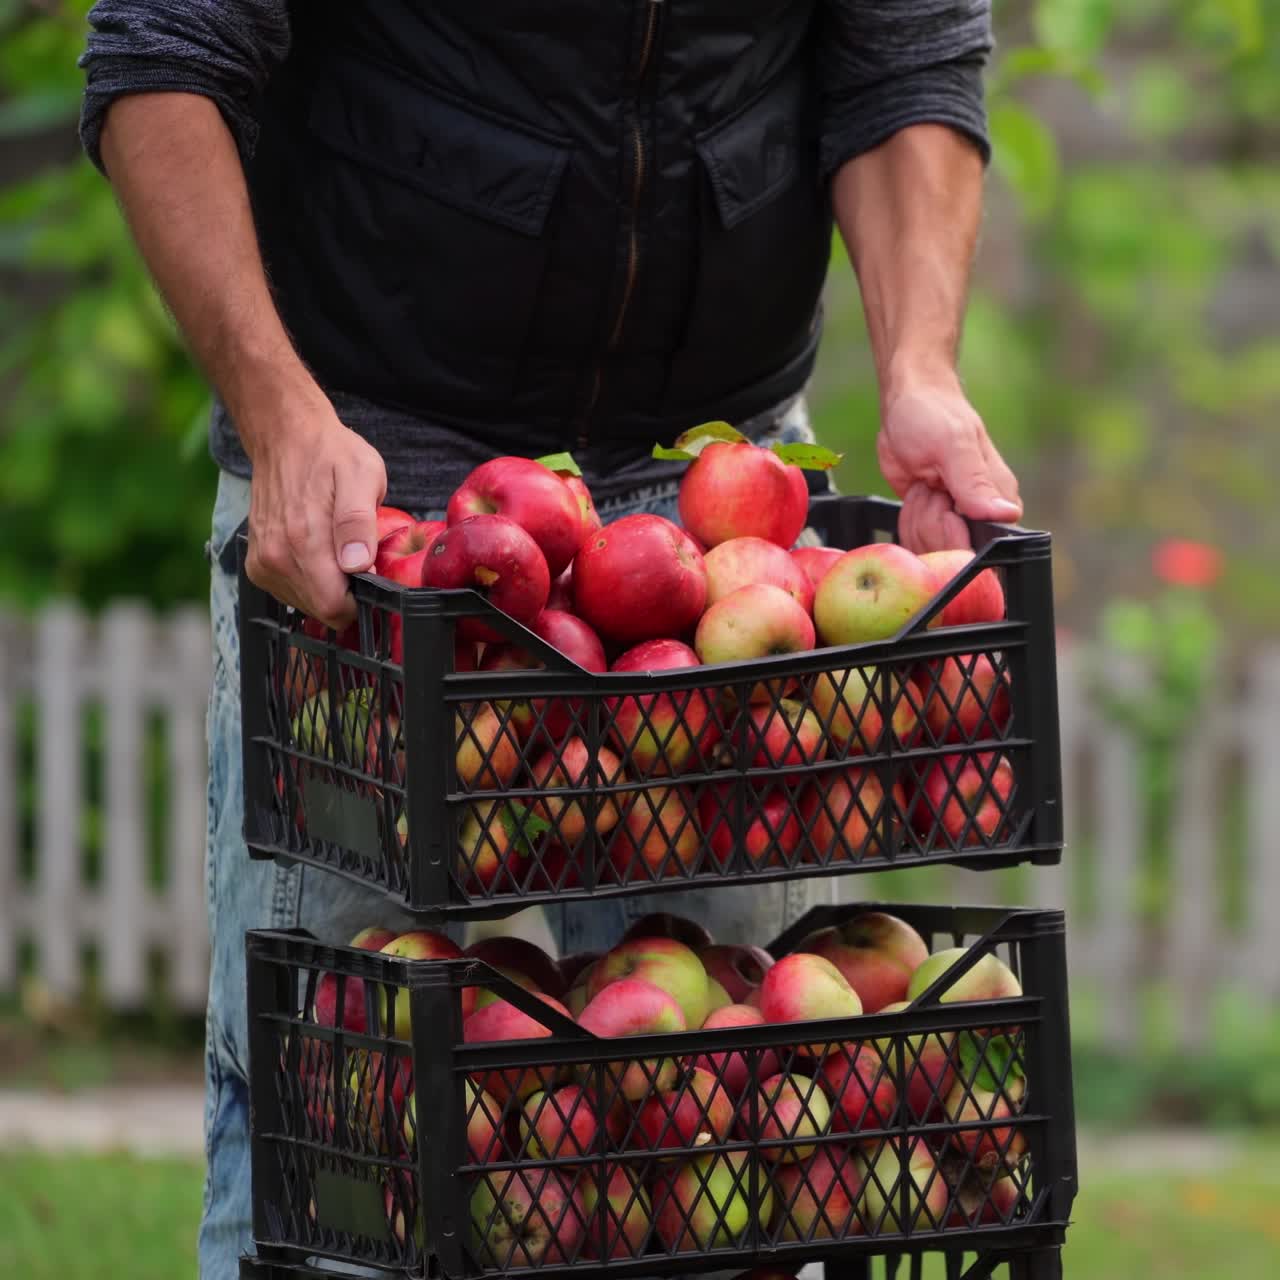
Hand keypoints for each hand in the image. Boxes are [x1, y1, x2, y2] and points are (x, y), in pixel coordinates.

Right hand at [243, 398, 387, 628]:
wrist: (286, 437)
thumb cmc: (330, 454)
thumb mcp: (362, 476)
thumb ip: (358, 522)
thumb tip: (357, 563)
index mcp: (303, 540)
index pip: (333, 607)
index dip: (359, 600)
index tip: (369, 574)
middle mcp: (276, 557)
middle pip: (320, 610)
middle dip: (345, 593)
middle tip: (355, 555)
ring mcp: (263, 561)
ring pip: (305, 604)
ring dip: (326, 586)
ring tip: (334, 548)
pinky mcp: (257, 563)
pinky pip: (289, 592)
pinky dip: (308, 581)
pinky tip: (317, 552)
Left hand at [876, 372, 1021, 553]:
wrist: (908, 402)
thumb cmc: (934, 414)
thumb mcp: (952, 445)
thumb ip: (975, 482)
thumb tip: (1005, 515)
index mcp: (998, 498)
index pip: (987, 545)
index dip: (957, 534)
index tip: (943, 503)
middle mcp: (979, 514)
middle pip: (953, 552)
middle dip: (930, 522)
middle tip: (928, 486)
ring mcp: (953, 519)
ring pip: (930, 548)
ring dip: (916, 516)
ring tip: (923, 482)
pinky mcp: (929, 521)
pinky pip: (916, 540)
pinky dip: (907, 519)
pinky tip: (914, 491)